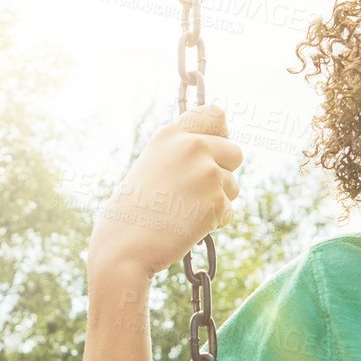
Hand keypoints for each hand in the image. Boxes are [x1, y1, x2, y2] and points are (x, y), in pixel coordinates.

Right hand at [89, 104, 243, 276]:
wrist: (124, 246)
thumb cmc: (134, 211)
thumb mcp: (153, 165)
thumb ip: (183, 153)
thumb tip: (223, 149)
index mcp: (172, 134)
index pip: (215, 114)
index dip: (220, 135)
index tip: (211, 152)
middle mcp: (192, 146)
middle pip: (235, 153)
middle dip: (223, 174)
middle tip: (193, 193)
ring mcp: (206, 173)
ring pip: (233, 185)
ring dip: (216, 201)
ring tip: (183, 211)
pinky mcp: (216, 201)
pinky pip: (229, 211)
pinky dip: (213, 222)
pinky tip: (187, 226)